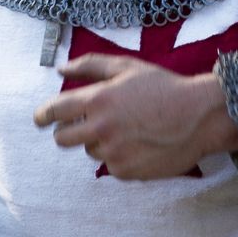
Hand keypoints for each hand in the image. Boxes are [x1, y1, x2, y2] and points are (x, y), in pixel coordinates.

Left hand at [34, 54, 237, 179]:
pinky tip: (138, 141)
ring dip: (98, 140)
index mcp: (99, 99)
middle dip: (67, 130)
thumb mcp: (127, 66)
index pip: (56, 111)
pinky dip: (118, 154)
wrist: (197, 117)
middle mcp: (101, 128)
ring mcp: (113, 153)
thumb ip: (90, 65)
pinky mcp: (125, 172)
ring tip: (125, 126)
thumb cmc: (163, 87)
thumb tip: (61, 69)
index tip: (40, 118)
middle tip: (83, 122)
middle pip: (63, 138)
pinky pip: (110, 165)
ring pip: (89, 150)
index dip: (43, 114)